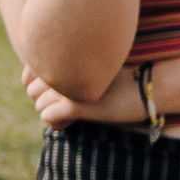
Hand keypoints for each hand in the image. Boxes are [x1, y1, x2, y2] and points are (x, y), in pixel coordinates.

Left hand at [22, 65, 141, 128]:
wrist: (149, 86)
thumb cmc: (127, 76)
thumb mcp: (96, 67)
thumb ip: (72, 68)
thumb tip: (47, 83)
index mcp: (63, 55)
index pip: (30, 74)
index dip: (41, 87)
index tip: (59, 95)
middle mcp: (59, 68)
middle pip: (32, 91)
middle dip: (46, 101)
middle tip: (66, 108)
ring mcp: (64, 86)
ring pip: (39, 104)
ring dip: (52, 113)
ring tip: (70, 118)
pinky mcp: (73, 105)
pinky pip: (48, 117)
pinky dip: (56, 124)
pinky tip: (70, 125)